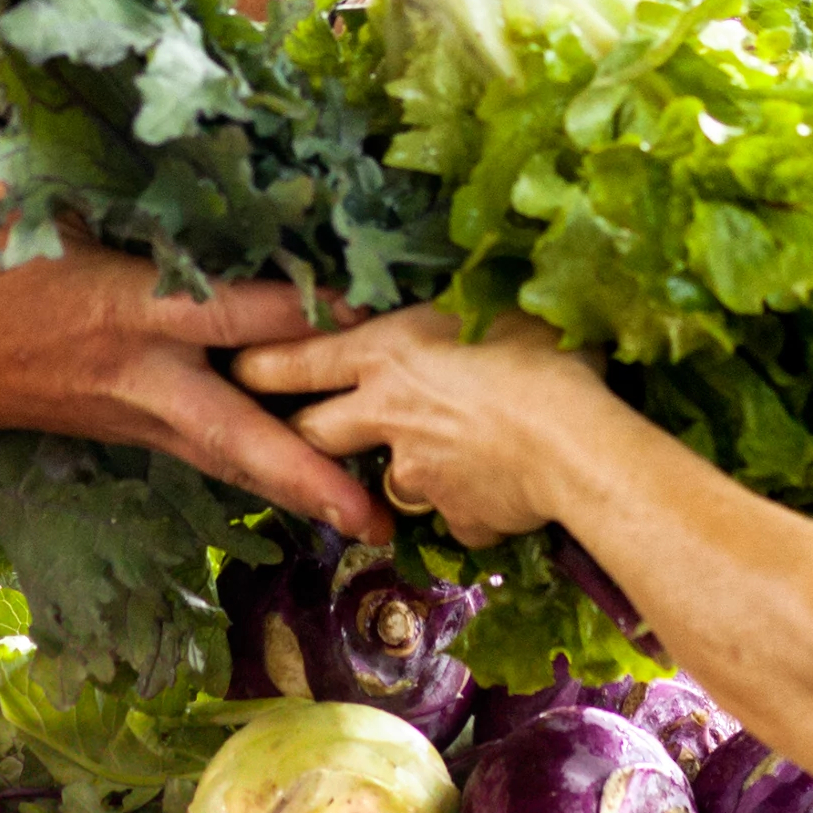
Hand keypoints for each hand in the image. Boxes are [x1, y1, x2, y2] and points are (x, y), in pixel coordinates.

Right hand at [0, 183, 392, 540]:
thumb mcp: (19, 190)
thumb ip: (93, 152)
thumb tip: (157, 85)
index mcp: (121, 311)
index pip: (229, 314)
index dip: (302, 310)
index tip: (373, 305)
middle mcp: (141, 378)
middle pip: (238, 435)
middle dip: (306, 473)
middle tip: (378, 514)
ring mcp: (139, 418)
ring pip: (229, 462)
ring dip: (299, 491)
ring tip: (376, 525)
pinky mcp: (136, 433)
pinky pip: (211, 455)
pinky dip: (263, 471)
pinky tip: (319, 489)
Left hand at [236, 308, 642, 544]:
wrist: (573, 445)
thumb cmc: (542, 353)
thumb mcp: (499, 306)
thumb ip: (469, 308)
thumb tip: (479, 295)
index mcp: (386, 353)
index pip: (298, 360)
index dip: (263, 365)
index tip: (238, 368)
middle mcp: (385, 415)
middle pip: (314, 432)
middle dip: (303, 434)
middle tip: (305, 431)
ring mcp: (415, 473)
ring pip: (390, 478)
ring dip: (410, 471)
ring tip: (454, 455)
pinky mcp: (454, 517)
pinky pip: (457, 512)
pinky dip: (474, 504)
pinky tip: (509, 489)